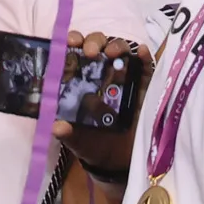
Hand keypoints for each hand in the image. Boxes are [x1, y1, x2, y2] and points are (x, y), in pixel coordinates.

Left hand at [50, 30, 147, 183]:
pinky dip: (144, 57)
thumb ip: (67, 133)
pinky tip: (141, 52)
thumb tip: (58, 127)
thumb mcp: (76, 140)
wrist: (118, 161)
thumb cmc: (92, 143)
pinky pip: (146, 69)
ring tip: (112, 52)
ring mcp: (123, 78)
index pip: (73, 52)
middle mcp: (99, 74)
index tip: (68, 42)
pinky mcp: (144, 88)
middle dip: (93, 42)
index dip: (70, 42)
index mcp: (78, 80)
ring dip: (116, 46)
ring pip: (120, 51)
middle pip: (96, 46)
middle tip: (89, 52)